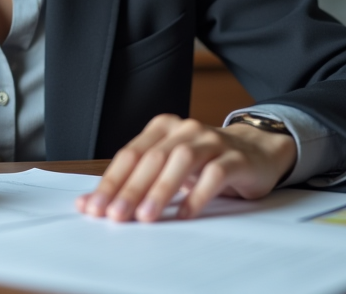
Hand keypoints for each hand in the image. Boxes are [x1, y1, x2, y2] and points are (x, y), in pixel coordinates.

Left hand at [75, 114, 296, 221]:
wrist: (257, 152)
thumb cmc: (204, 163)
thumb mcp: (167, 168)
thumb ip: (132, 182)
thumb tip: (88, 203)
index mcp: (163, 128)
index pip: (130, 154)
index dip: (111, 181)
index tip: (94, 208)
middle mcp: (185, 129)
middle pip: (152, 158)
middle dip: (130, 189)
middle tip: (115, 216)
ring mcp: (212, 141)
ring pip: (181, 161)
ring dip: (160, 190)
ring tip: (145, 216)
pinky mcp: (235, 158)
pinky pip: (214, 174)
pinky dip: (197, 195)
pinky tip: (184, 214)